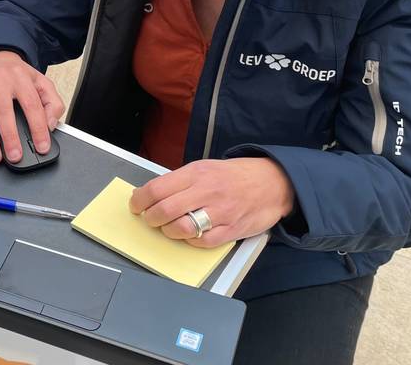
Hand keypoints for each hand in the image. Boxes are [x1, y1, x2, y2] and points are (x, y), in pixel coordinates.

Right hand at [0, 51, 63, 163]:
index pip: (32, 105)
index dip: (38, 129)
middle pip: (4, 111)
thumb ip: (53, 103)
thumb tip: (49, 124)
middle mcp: (0, 79)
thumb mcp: (42, 83)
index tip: (41, 146)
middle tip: (16, 155)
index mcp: (22, 77)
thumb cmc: (18, 75)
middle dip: (10, 137)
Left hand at [128, 158, 294, 247]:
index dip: (140, 200)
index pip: (157, 188)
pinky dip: (191, 241)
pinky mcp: (231, 230)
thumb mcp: (206, 168)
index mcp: (197, 173)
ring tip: (169, 228)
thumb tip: (153, 194)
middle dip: (151, 218)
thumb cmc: (235, 176)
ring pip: (182, 228)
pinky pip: (202, 242)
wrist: (273, 182)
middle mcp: (207, 192)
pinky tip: (190, 235)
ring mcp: (220, 212)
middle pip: (165, 210)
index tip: (136, 205)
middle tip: (150, 219)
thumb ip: (181, 180)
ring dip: (169, 231)